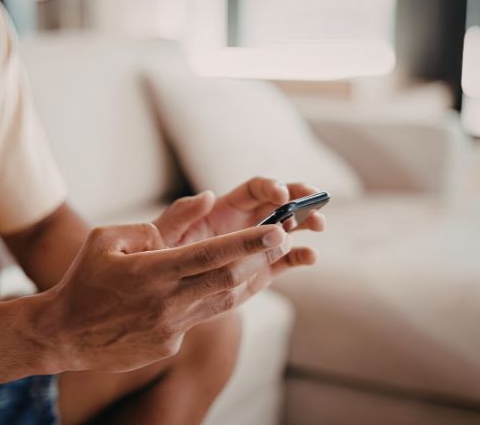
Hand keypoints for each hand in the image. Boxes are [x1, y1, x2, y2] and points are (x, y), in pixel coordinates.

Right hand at [40, 222, 290, 372]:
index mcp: (152, 272)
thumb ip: (159, 222)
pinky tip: (202, 288)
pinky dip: (207, 299)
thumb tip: (206, 202)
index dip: (247, 243)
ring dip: (246, 279)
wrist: (64, 334)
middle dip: (260, 258)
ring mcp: (171, 329)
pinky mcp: (170, 345)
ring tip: (264, 258)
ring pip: (223, 303)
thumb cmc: (84, 279)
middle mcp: (167, 303)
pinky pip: (199, 318)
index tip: (277, 231)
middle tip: (283, 238)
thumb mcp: (107, 238)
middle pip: (228, 280)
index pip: (210, 255)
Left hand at [153, 177, 324, 274]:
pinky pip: (288, 259)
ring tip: (320, 224)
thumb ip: (181, 214)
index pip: (254, 190)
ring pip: (290, 227)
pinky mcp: (263, 269)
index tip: (282, 195)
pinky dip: (302, 256)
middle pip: (280, 202)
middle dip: (300, 196)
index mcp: (225, 208)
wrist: (166, 292)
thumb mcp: (164, 233)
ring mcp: (258, 245)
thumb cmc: (160, 257)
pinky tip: (311, 257)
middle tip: (315, 200)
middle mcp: (246, 223)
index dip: (271, 187)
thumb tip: (207, 195)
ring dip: (308, 221)